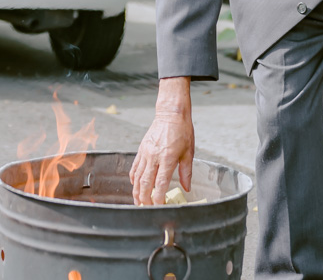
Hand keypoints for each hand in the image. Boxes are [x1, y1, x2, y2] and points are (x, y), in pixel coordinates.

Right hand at [130, 77, 193, 204]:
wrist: (171, 114)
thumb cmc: (182, 131)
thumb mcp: (189, 152)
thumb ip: (186, 172)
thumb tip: (186, 187)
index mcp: (168, 158)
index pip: (160, 183)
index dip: (158, 198)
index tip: (159, 206)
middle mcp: (154, 156)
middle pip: (145, 183)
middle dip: (144, 199)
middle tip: (146, 208)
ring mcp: (146, 153)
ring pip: (137, 177)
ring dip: (137, 191)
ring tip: (138, 201)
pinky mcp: (141, 149)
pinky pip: (135, 167)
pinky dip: (134, 179)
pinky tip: (135, 185)